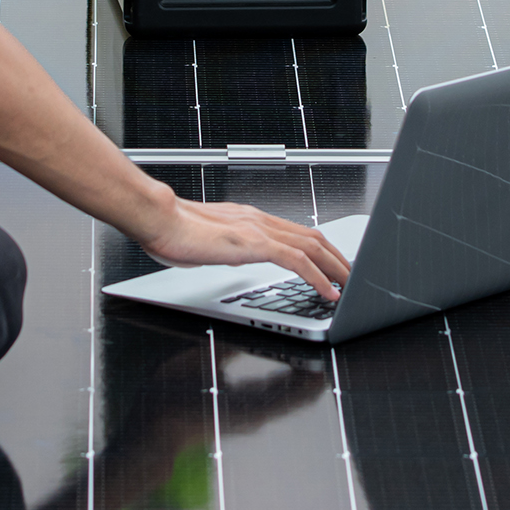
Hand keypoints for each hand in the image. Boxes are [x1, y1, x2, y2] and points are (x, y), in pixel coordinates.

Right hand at [138, 199, 349, 299]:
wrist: (158, 218)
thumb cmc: (170, 229)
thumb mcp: (204, 243)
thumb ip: (220, 248)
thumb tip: (221, 257)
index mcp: (248, 219)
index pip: (295, 232)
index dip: (319, 249)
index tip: (330, 264)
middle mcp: (258, 220)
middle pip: (313, 237)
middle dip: (337, 258)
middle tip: (351, 276)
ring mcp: (258, 229)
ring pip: (313, 247)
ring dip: (336, 267)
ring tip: (349, 285)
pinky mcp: (254, 244)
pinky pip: (297, 261)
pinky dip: (318, 277)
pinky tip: (327, 291)